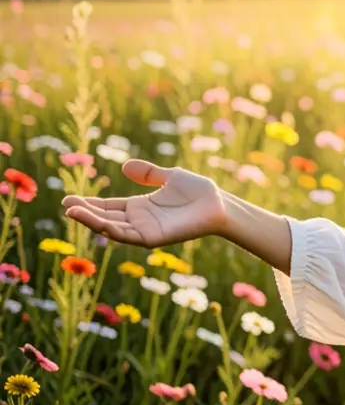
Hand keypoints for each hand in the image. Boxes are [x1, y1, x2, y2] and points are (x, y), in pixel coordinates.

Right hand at [62, 159, 227, 248]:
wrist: (220, 203)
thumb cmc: (198, 192)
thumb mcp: (170, 177)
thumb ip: (149, 173)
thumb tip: (124, 166)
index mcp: (139, 206)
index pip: (107, 206)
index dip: (89, 203)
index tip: (68, 198)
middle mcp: (139, 220)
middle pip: (105, 217)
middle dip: (85, 212)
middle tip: (65, 204)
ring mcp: (145, 230)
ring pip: (112, 228)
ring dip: (92, 221)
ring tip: (72, 211)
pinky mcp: (154, 238)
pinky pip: (129, 236)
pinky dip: (113, 230)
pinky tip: (100, 222)